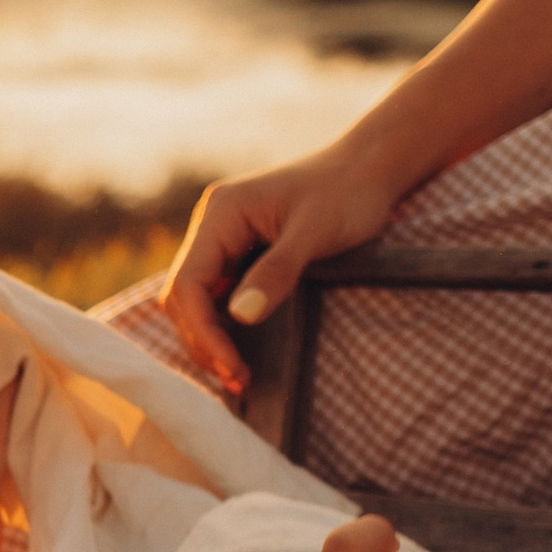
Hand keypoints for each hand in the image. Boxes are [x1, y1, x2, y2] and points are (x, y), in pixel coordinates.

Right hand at [160, 144, 403, 393]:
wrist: (369, 170)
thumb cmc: (347, 194)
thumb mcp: (316, 232)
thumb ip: (277, 271)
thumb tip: (240, 316)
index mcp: (221, 213)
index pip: (188, 283)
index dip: (204, 332)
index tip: (233, 368)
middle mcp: (212, 224)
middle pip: (182, 295)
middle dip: (203, 341)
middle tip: (237, 381)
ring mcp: (223, 238)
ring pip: (194, 298)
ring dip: (208, 338)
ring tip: (238, 374)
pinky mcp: (238, 251)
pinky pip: (215, 294)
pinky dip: (221, 325)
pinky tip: (238, 349)